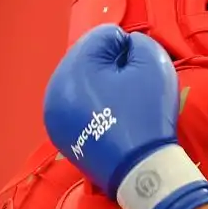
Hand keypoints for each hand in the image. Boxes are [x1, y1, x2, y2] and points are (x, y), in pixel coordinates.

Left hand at [42, 26, 207, 208]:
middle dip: (112, 68)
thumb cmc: (147, 116)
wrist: (140, 172)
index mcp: (73, 67)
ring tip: (121, 108)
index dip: (130, 50)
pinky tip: (110, 122)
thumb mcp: (154, 67)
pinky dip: (93, 108)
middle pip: (88, 60)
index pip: (104, 37)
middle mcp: (55, 88)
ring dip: (101, 87)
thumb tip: (126, 45)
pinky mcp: (60, 134)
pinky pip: (77, 107)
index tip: (141, 75)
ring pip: (82, 83)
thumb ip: (139, 43)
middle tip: (132, 91)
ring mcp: (54, 113)